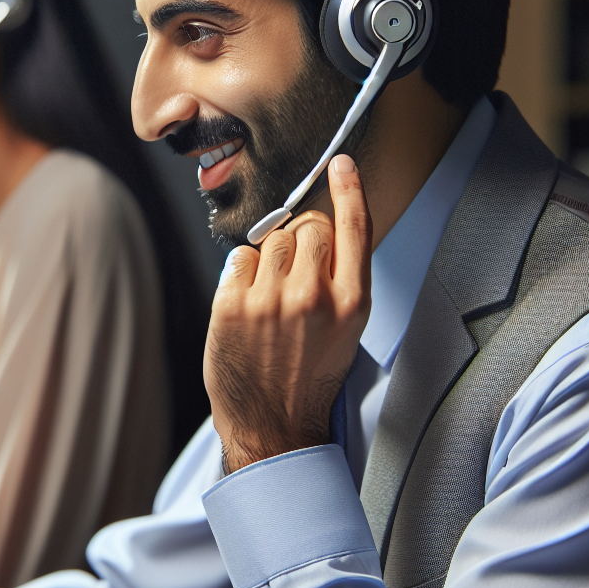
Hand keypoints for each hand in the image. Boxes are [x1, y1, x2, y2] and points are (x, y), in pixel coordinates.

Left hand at [205, 155, 370, 471]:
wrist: (271, 424)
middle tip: (295, 276)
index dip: (349, 189)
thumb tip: (319, 230)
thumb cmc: (308, 378)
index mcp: (352, 304)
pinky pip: (240, 257)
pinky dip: (242, 273)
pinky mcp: (233, 305)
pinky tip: (248, 304)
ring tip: (271, 300)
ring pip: (273, 239)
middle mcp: (314, 297)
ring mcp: (270, 300)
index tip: (341, 164)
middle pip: (309, 226)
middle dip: (302, 240)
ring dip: (270, 260)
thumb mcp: (345, 331)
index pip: (355, 228)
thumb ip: (339, 279)